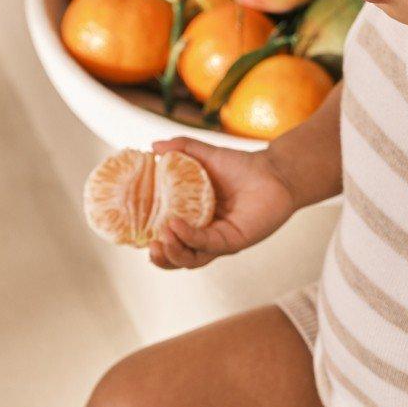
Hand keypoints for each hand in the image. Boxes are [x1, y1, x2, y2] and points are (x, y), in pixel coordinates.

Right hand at [146, 137, 297, 269]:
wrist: (274, 171)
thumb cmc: (242, 167)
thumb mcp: (206, 155)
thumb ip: (181, 149)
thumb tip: (153, 146)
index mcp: (194, 221)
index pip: (168, 239)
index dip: (151, 241)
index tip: (133, 233)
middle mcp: (206, 236)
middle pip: (179, 258)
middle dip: (161, 257)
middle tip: (148, 247)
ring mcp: (220, 241)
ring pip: (192, 259)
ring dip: (173, 253)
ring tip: (159, 240)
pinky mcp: (235, 241)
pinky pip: (208, 244)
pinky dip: (189, 237)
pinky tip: (175, 225)